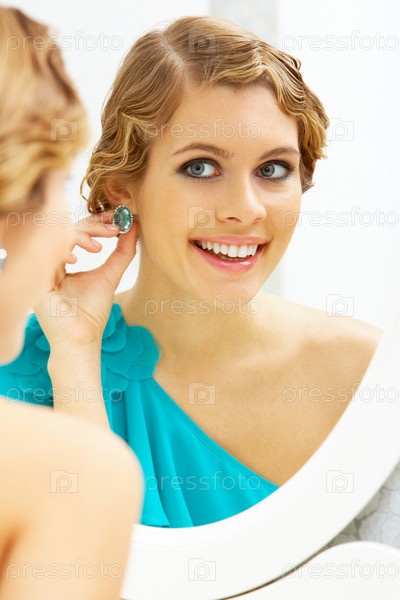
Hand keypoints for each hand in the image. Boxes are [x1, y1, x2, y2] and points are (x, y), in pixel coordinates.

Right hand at [34, 210, 138, 348]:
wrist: (81, 338)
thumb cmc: (91, 312)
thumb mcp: (110, 275)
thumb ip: (122, 252)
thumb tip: (134, 226)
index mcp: (63, 260)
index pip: (76, 230)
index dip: (95, 221)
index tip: (116, 219)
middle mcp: (50, 261)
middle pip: (66, 228)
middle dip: (92, 224)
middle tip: (113, 229)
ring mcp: (42, 269)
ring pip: (57, 236)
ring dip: (80, 235)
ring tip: (98, 248)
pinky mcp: (36, 280)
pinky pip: (45, 255)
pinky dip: (62, 252)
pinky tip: (76, 261)